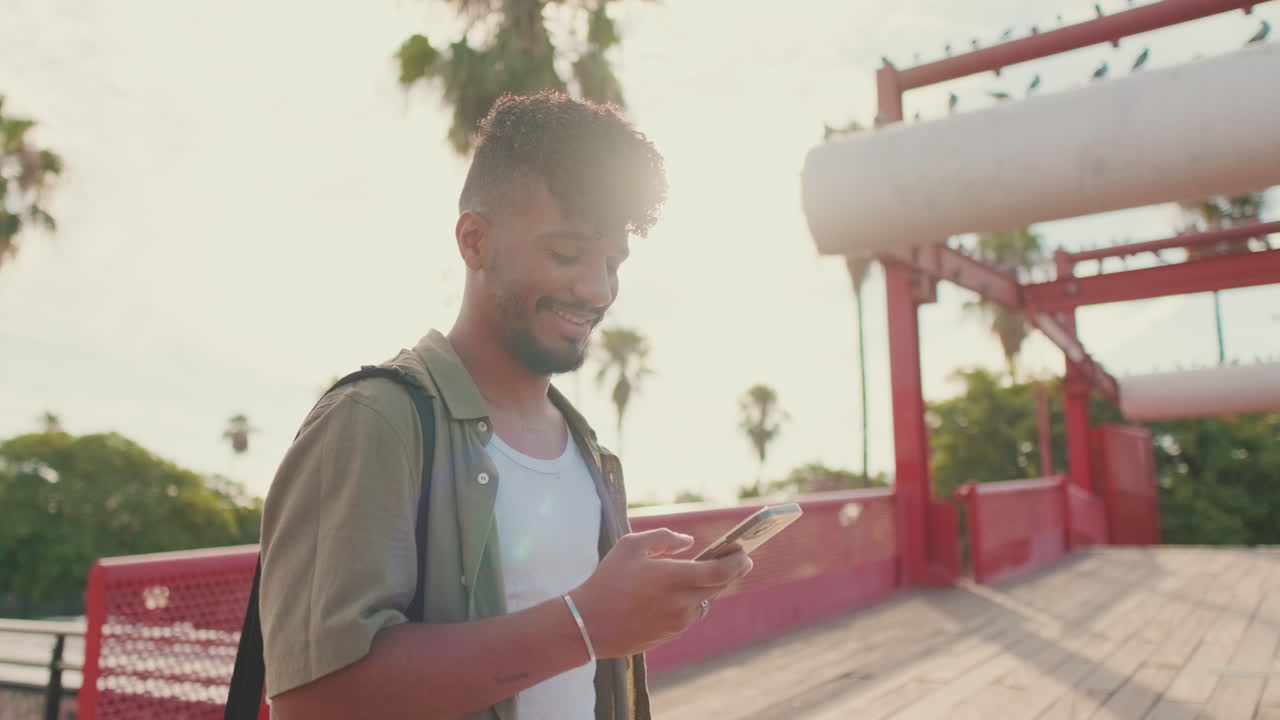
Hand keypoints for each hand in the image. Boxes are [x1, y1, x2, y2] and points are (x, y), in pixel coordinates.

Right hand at [569, 529, 752, 658]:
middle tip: (738, 557)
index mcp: (674, 578)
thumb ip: (664, 538)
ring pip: (706, 600)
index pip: (721, 571)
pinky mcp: (671, 634)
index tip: (744, 550)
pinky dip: (693, 600)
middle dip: (732, 570)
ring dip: (710, 586)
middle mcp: (682, 602)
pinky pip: (691, 614)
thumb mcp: (631, 546)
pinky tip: (683, 591)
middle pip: (720, 586)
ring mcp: (678, 622)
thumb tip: (689, 542)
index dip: (737, 560)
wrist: (589, 624)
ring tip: (708, 571)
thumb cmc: (608, 580)